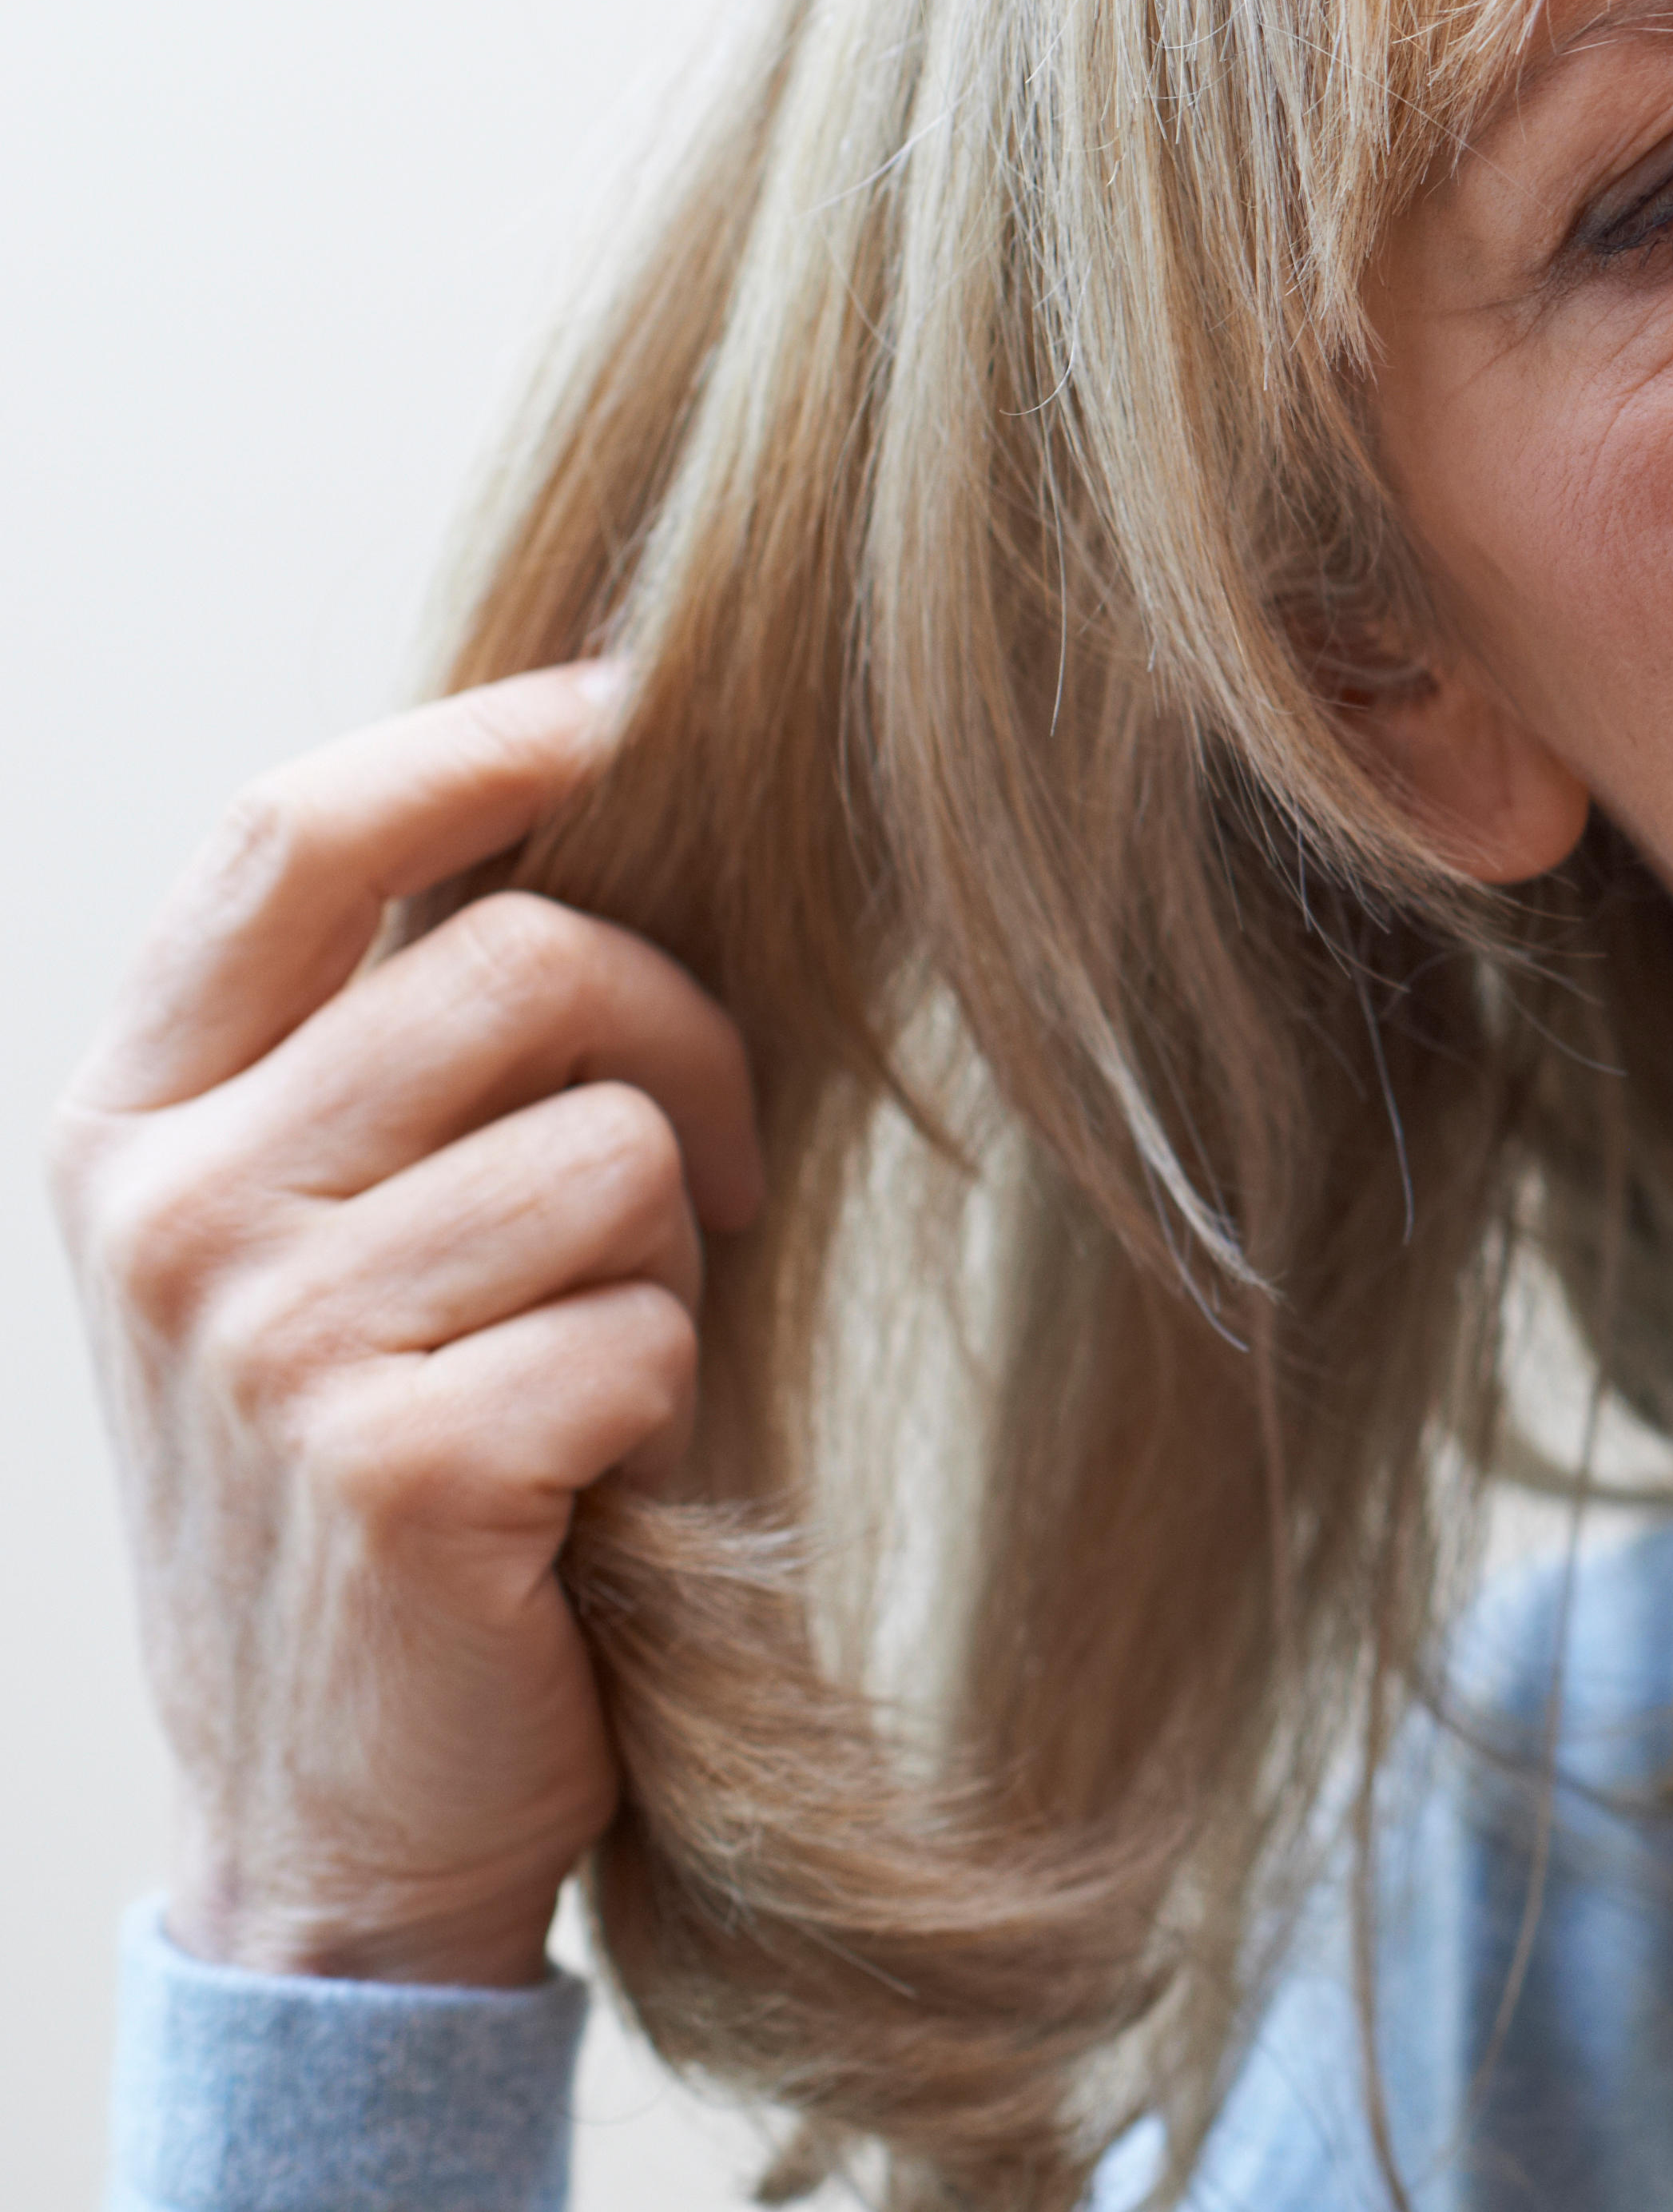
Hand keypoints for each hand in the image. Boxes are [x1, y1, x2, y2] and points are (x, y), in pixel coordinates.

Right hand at [45, 668, 757, 1985]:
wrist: (333, 1810)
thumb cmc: (386, 1475)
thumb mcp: (323, 1238)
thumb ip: (387, 1048)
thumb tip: (579, 782)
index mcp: (134, 1119)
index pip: (293, 835)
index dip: (478, 741)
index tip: (624, 702)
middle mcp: (167, 1210)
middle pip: (521, 961)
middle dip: (678, 1044)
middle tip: (699, 1180)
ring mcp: (260, 1343)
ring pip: (610, 1148)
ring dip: (664, 1254)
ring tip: (588, 1362)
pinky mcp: (388, 1468)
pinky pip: (641, 1327)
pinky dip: (663, 1397)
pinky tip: (581, 1482)